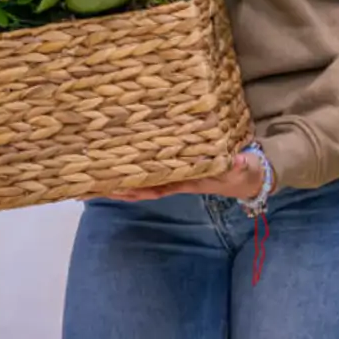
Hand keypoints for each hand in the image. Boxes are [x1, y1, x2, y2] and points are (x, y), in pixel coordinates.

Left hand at [107, 151, 264, 201]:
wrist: (249, 172)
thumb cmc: (244, 172)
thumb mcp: (244, 170)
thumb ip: (240, 166)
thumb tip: (235, 162)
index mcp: (186, 180)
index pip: (155, 187)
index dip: (134, 189)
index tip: (114, 187)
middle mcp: (175, 175)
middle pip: (140, 181)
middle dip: (117, 182)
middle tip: (89, 178)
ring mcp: (174, 166)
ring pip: (142, 170)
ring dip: (120, 170)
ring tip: (92, 166)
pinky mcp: (177, 155)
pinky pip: (151, 157)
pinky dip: (135, 156)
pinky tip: (117, 149)